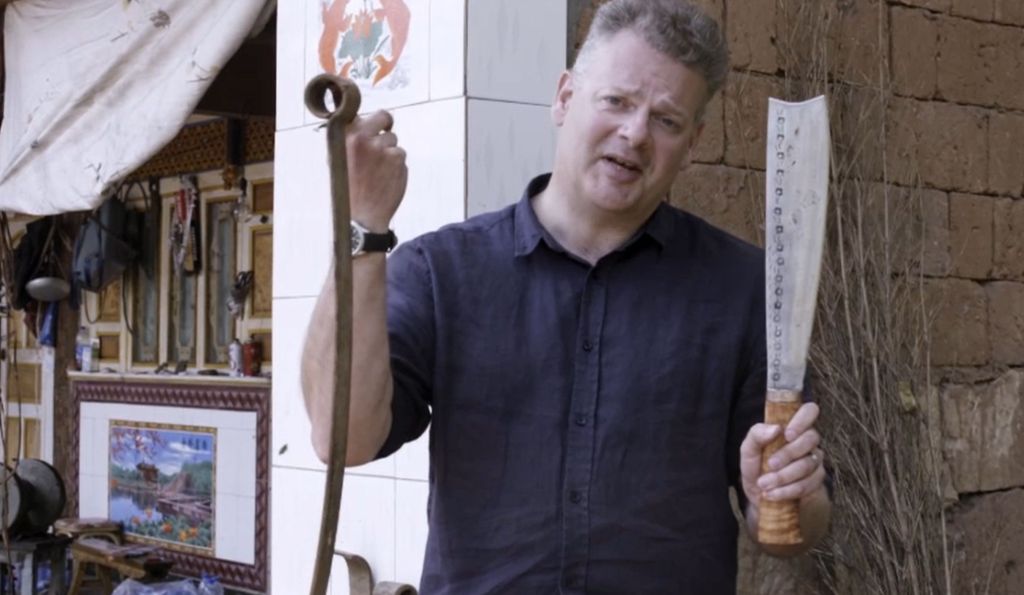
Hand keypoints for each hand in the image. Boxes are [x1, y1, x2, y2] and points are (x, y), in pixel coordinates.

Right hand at [342, 109, 407, 229]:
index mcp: (347, 136)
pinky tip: (386, 178)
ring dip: (389, 152)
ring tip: (378, 171)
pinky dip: (396, 165)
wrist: (361, 216)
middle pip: (384, 117)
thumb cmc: (347, 190)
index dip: (367, 118)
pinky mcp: (398, 159)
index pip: (360, 113)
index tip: (370, 122)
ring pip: (393, 141)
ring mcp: (383, 148)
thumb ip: (347, 139)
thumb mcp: (336, 161)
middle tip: (384, 134)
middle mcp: (365, 138)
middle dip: (385, 125)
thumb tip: (357, 122)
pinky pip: (400, 155)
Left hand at [740, 402, 825, 508]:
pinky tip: (772, 494)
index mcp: (791, 427)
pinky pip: (808, 484)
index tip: (787, 434)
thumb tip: (775, 428)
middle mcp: (807, 441)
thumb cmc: (756, 466)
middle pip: (811, 438)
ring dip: (784, 476)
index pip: (809, 410)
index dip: (803, 419)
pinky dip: (787, 490)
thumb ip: (756, 434)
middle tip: (769, 464)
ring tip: (764, 484)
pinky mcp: (817, 480)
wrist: (762, 495)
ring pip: (808, 464)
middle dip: (788, 453)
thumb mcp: (748, 450)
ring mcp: (814, 460)